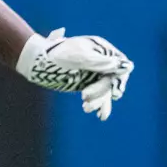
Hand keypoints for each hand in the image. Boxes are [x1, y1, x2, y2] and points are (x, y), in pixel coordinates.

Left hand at [17, 28, 133, 120]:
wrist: (39, 62)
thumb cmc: (59, 54)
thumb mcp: (80, 56)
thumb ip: (102, 62)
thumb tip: (127, 66)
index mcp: (103, 49)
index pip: (120, 65)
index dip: (119, 78)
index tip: (114, 90)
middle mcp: (102, 61)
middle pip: (112, 80)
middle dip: (101, 90)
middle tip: (84, 96)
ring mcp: (95, 74)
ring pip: (105, 91)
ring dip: (98, 101)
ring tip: (85, 108)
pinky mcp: (88, 84)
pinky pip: (99, 96)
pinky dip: (100, 105)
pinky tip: (100, 116)